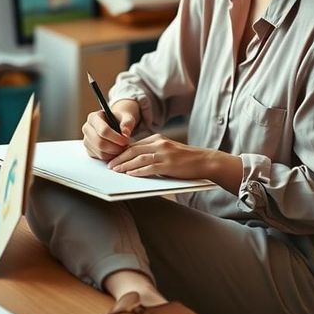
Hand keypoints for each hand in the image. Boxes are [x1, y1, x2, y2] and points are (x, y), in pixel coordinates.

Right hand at [81, 98, 139, 160]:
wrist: (116, 124)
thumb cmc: (121, 119)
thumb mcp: (127, 117)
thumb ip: (127, 122)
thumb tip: (125, 133)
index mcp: (93, 117)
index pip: (103, 130)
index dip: (116, 137)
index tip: (126, 140)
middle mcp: (87, 128)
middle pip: (100, 143)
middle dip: (115, 147)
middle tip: (126, 146)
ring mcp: (86, 140)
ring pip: (100, 152)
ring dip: (114, 152)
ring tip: (123, 147)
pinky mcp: (89, 150)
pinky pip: (100, 157)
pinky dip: (111, 156)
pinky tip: (117, 150)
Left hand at [107, 135, 224, 181]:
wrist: (204, 161)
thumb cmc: (185, 158)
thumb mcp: (167, 150)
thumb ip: (153, 152)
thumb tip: (135, 161)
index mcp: (158, 139)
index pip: (135, 144)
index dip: (121, 151)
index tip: (112, 157)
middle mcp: (160, 143)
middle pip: (134, 150)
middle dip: (119, 158)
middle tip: (109, 165)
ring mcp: (165, 154)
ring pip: (139, 158)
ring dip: (125, 165)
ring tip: (116, 171)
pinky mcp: (169, 164)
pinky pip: (150, 167)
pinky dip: (138, 171)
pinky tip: (130, 174)